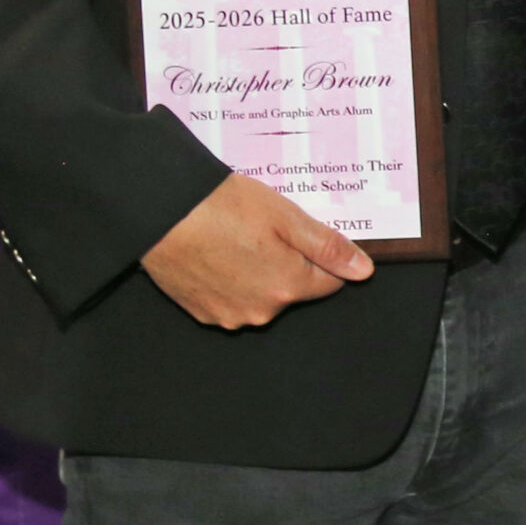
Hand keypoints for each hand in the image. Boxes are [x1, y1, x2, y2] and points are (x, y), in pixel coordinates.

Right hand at [139, 172, 372, 328]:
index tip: (298, 234)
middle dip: (288, 262)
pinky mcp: (202, 312)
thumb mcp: (287, 217)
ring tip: (237, 239)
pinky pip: (232, 299)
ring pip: (263, 295)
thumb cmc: (224, 208)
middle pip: (294, 289)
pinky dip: (231, 280)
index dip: (319, 255)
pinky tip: (217, 253)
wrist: (162, 213)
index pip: (329, 282)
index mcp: (288, 287)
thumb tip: (363, 271)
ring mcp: (229, 315)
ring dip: (259, 272)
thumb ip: (328, 247)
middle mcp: (261, 312)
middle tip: (263, 230)